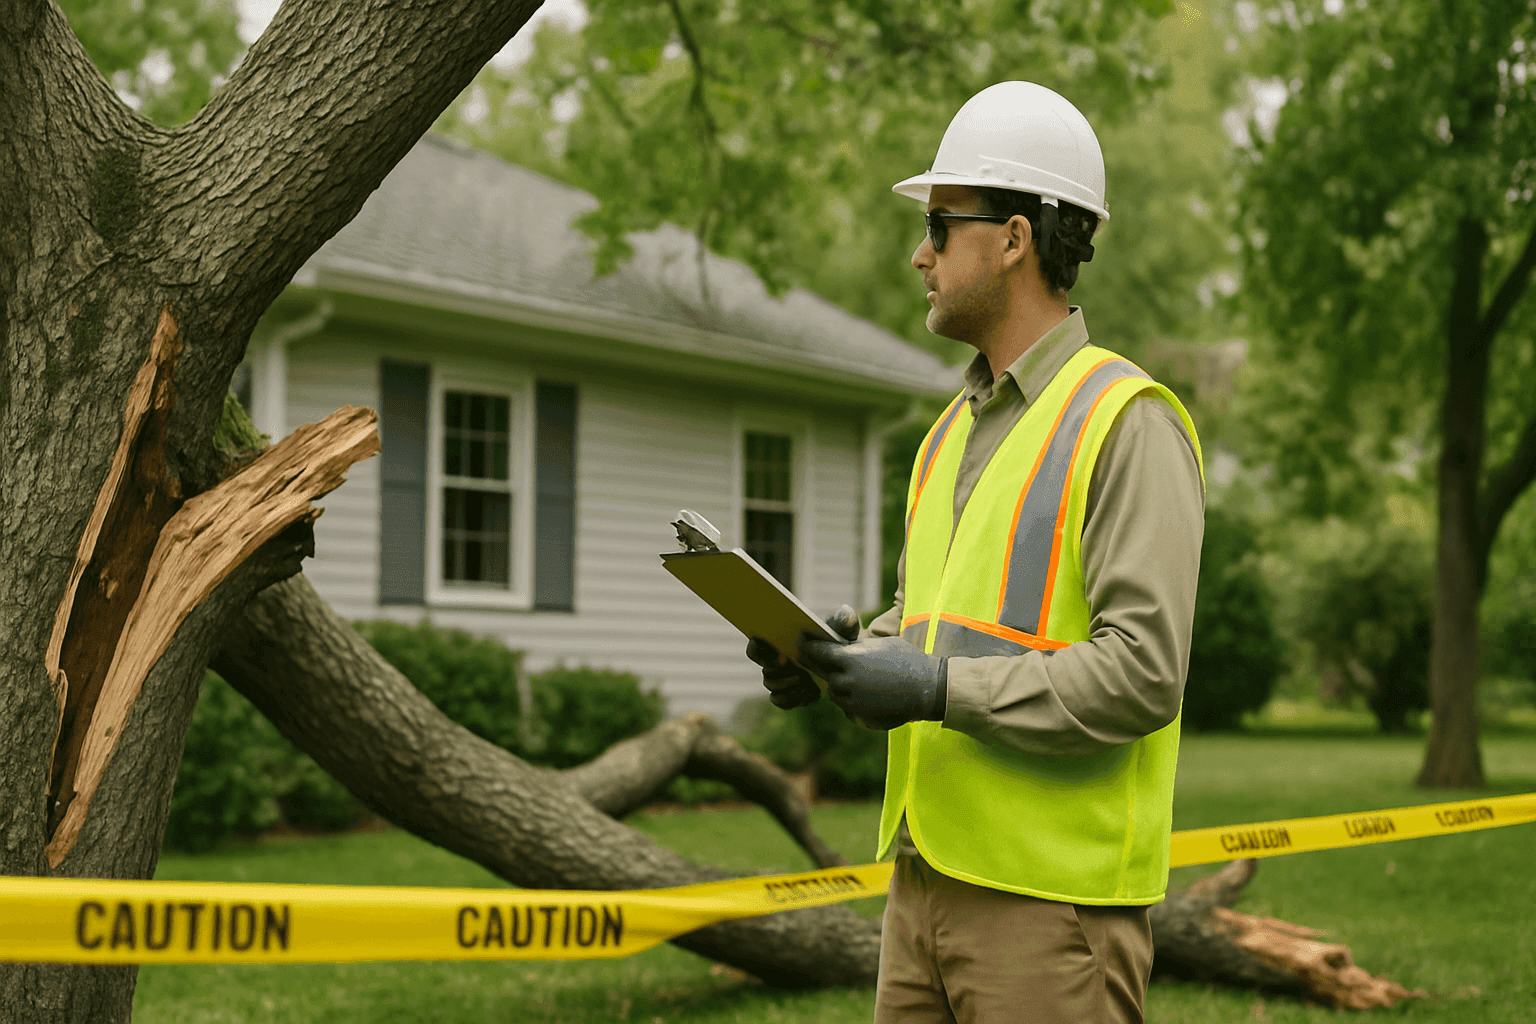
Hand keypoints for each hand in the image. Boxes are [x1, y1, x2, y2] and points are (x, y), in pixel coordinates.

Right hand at [746, 604, 860, 708]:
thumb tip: (843, 613)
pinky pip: (783, 702)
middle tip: (799, 673)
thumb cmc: (837, 642)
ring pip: (773, 689)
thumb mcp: (842, 630)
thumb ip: (843, 620)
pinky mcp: (789, 695)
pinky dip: (795, 699)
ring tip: (808, 684)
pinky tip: (813, 694)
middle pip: (766, 673)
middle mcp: (774, 663)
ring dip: (789, 688)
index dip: (757, 650)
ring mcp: (780, 681)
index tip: (780, 653)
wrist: (845, 664)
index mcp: (778, 644)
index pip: (755, 648)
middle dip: (780, 675)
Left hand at [796, 635, 946, 730]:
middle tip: (806, 656)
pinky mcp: (860, 715)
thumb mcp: (879, 644)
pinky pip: (846, 705)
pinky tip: (858, 690)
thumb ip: (855, 647)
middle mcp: (846, 681)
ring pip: (833, 690)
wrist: (928, 688)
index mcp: (849, 659)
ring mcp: (852, 700)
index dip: (807, 645)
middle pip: (821, 672)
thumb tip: (839, 647)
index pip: (818, 651)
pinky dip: (848, 697)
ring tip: (841, 675)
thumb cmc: (906, 659)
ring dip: (835, 683)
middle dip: (815, 663)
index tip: (800, 641)